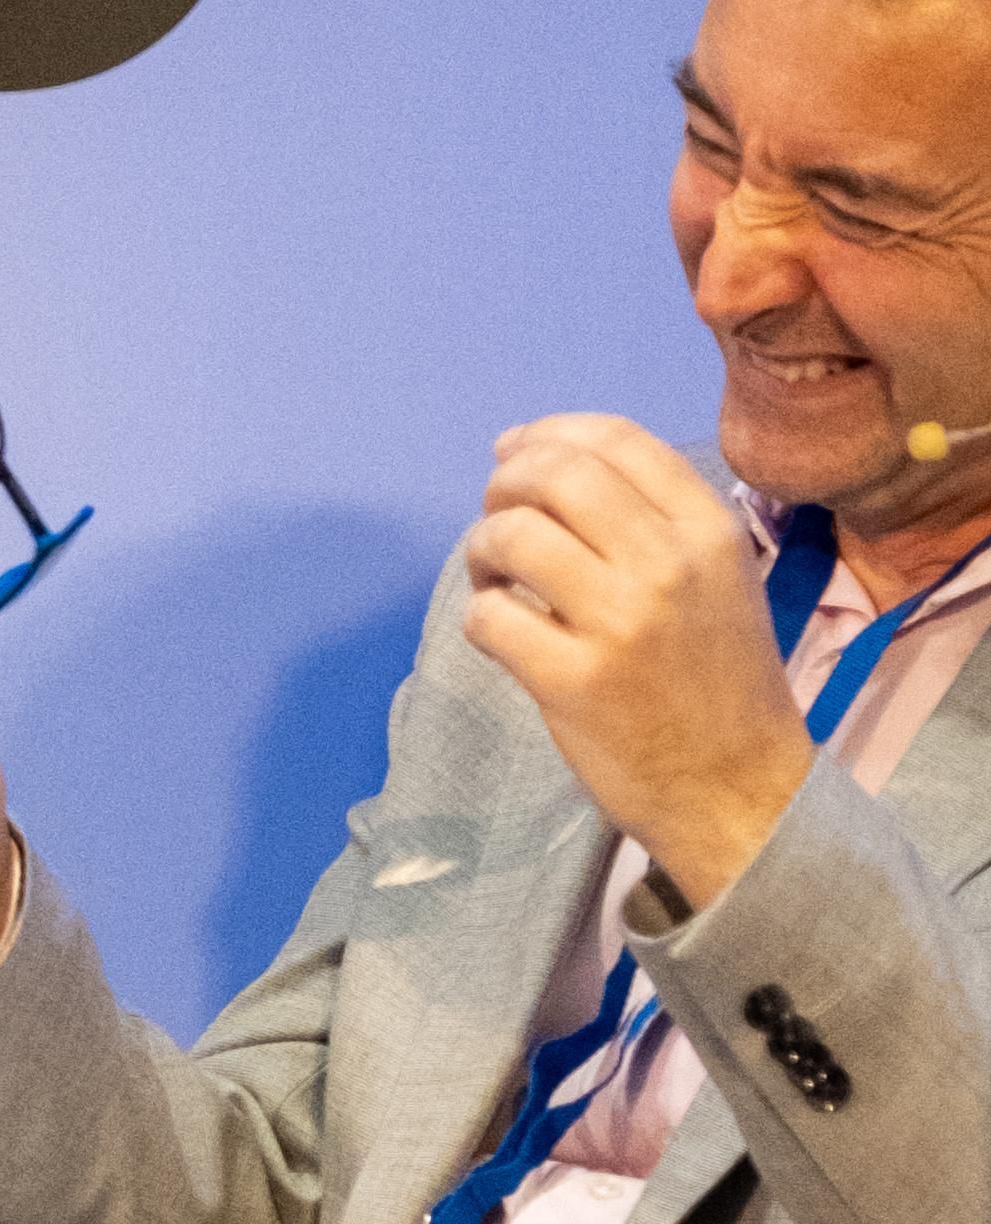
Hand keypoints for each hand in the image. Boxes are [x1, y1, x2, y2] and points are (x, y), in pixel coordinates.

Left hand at [463, 413, 811, 902]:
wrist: (741, 790)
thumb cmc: (719, 679)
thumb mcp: (718, 577)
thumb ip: (647, 517)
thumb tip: (532, 453)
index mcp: (709, 529)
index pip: (615, 439)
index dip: (548, 433)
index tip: (514, 452)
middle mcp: (669, 562)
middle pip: (554, 474)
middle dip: (505, 485)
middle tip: (498, 519)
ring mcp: (621, 621)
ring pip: (513, 536)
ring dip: (484, 548)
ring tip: (495, 578)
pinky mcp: (574, 680)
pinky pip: (492, 618)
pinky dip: (482, 617)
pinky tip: (504, 633)